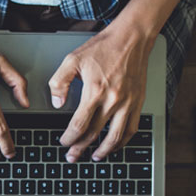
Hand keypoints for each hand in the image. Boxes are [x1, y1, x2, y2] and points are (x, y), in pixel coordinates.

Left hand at [48, 24, 154, 162]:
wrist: (131, 38)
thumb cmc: (103, 47)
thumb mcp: (72, 60)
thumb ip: (59, 83)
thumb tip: (57, 104)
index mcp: (95, 91)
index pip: (79, 124)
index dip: (69, 138)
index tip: (63, 142)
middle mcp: (114, 100)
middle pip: (95, 133)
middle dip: (81, 148)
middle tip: (72, 156)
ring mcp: (128, 102)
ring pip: (115, 136)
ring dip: (103, 150)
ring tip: (94, 157)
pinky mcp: (138, 101)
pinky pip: (132, 128)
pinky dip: (122, 141)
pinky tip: (114, 145)